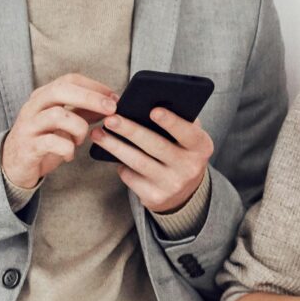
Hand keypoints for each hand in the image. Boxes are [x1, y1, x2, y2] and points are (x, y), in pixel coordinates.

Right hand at [0, 73, 118, 194]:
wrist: (13, 164)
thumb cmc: (44, 139)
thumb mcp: (65, 122)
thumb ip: (84, 111)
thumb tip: (111, 103)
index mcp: (44, 96)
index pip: (69, 80)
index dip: (95, 86)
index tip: (114, 97)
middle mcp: (34, 106)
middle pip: (61, 90)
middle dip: (91, 98)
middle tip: (111, 109)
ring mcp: (29, 126)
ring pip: (58, 115)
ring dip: (79, 128)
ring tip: (81, 140)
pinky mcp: (28, 147)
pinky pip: (52, 142)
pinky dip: (67, 149)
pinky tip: (69, 154)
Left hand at [91, 106, 216, 215]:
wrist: (183, 191)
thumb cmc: (180, 151)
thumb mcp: (187, 138)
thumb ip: (177, 121)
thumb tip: (145, 103)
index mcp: (201, 147)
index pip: (188, 133)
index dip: (172, 122)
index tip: (153, 110)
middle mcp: (190, 168)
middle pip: (157, 146)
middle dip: (131, 131)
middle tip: (111, 119)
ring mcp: (172, 185)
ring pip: (138, 162)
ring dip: (115, 146)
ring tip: (98, 133)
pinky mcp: (155, 197)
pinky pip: (131, 177)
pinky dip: (120, 164)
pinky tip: (111, 154)